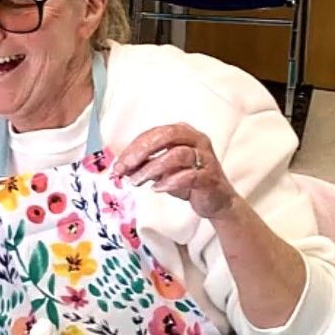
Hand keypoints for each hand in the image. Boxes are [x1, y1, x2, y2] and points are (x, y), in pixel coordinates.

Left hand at [113, 125, 238, 219]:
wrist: (217, 201)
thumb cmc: (189, 181)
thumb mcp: (162, 171)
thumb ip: (144, 166)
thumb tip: (120, 168)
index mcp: (184, 133)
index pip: (155, 133)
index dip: (134, 147)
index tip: (118, 163)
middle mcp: (196, 140)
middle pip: (167, 135)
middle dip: (142, 151)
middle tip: (125, 166)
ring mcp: (205, 157)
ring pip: (177, 154)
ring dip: (152, 168)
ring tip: (136, 182)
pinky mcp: (209, 177)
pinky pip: (189, 176)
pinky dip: (169, 182)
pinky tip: (156, 189)